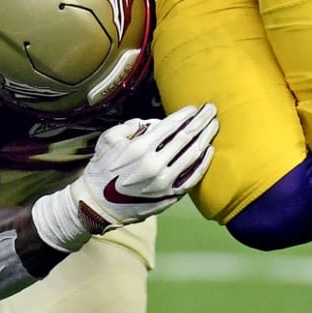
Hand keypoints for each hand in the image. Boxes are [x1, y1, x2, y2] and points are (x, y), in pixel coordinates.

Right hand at [65, 103, 218, 232]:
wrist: (98, 204)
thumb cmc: (102, 169)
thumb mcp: (109, 140)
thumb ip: (131, 126)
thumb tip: (154, 124)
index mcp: (139, 148)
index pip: (170, 126)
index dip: (185, 115)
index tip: (194, 108)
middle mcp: (155, 165)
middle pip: (186, 138)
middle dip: (201, 121)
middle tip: (212, 109)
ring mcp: (164, 182)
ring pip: (192, 156)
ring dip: (206, 138)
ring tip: (214, 126)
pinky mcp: (169, 196)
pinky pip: (192, 177)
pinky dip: (203, 163)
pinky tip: (209, 151)